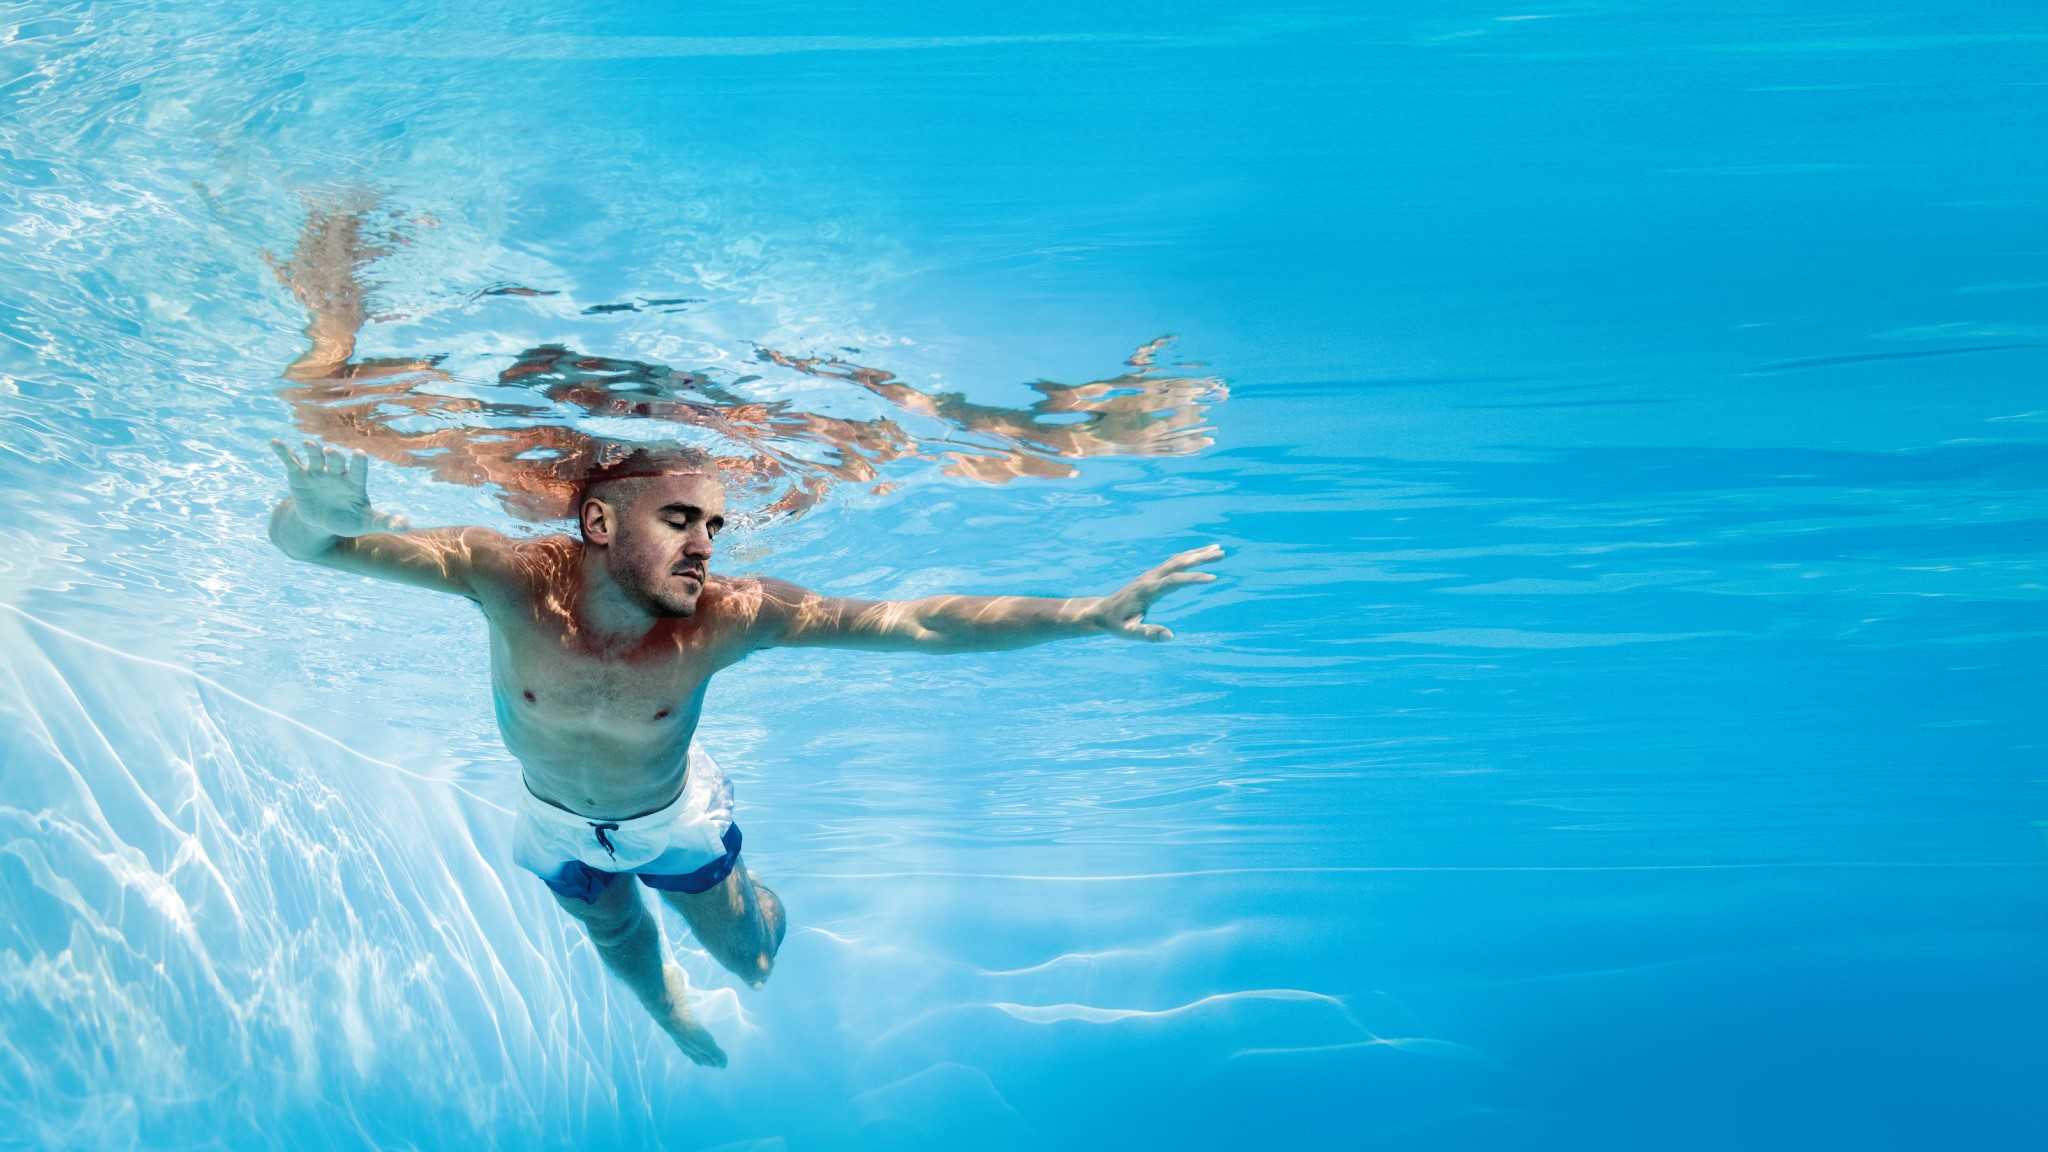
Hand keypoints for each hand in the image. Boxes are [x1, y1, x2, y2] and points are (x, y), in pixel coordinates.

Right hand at [269, 438, 406, 536]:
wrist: (321, 522)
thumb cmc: (348, 520)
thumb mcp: (366, 522)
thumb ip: (385, 521)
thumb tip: (407, 526)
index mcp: (354, 482)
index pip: (359, 470)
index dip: (359, 463)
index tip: (360, 454)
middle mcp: (337, 473)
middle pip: (336, 462)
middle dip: (334, 457)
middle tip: (331, 452)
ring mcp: (317, 472)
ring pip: (315, 457)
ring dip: (312, 450)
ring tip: (308, 444)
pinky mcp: (299, 475)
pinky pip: (291, 461)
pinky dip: (283, 452)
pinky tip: (274, 443)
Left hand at [1094, 544, 1223, 640]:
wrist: (1100, 612)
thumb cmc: (1116, 625)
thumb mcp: (1130, 633)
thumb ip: (1148, 634)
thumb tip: (1170, 636)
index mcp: (1148, 590)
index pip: (1175, 581)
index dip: (1194, 579)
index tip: (1213, 578)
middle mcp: (1150, 578)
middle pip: (1178, 563)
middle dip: (1201, 558)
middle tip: (1222, 553)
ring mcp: (1151, 575)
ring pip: (1177, 560)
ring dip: (1197, 554)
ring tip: (1218, 549)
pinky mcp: (1151, 576)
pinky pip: (1173, 563)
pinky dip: (1188, 557)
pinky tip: (1199, 556)